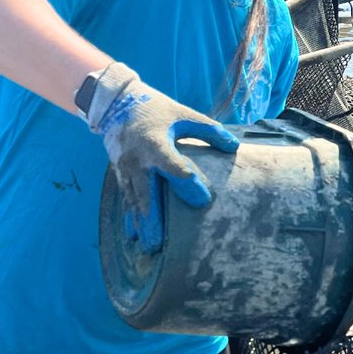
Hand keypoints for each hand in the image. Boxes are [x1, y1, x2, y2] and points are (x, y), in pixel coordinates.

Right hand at [86, 62, 237, 250]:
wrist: (118, 106)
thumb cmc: (158, 111)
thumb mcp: (184, 115)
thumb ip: (210, 131)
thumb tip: (234, 147)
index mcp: (155, 142)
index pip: (172, 165)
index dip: (187, 182)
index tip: (203, 199)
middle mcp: (137, 159)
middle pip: (146, 192)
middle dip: (152, 217)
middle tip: (159, 243)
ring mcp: (125, 169)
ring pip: (133, 200)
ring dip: (140, 224)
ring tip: (149, 247)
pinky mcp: (120, 174)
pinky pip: (126, 198)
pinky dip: (131, 217)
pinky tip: (135, 236)